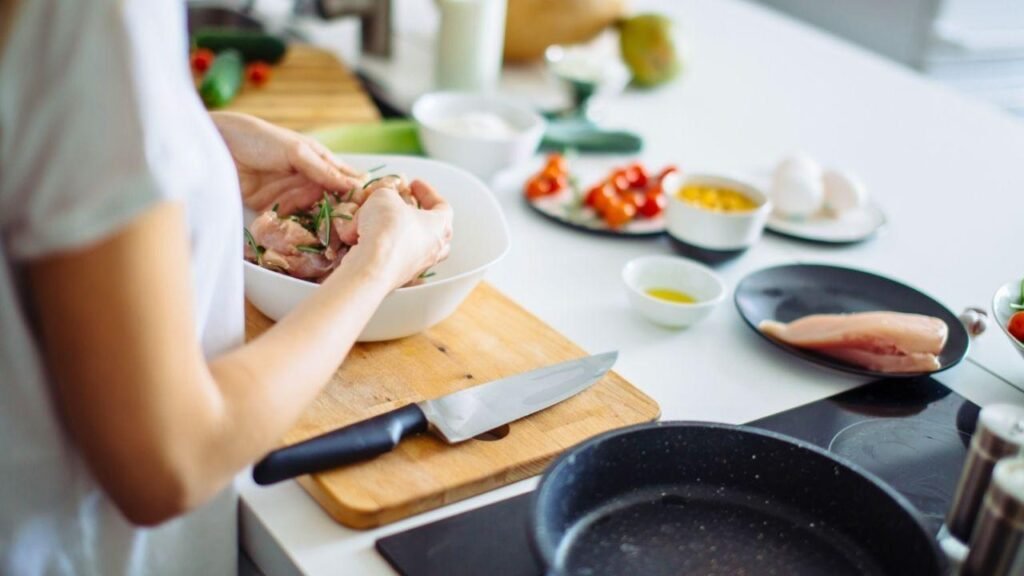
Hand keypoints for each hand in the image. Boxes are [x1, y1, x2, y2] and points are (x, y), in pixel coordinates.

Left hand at [210, 112, 363, 213]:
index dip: (356, 190)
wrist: (216, 145)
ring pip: (311, 210)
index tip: (371, 206)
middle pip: (328, 197)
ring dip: (316, 217)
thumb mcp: (295, 150)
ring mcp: (288, 192)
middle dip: (338, 209)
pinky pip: (289, 219)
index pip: (342, 176)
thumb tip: (353, 185)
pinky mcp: (270, 208)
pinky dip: (295, 224)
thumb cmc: (257, 138)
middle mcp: (305, 176)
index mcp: (315, 158)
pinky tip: (305, 231)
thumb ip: (322, 170)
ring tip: (331, 228)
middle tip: (352, 223)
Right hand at [339, 180, 452, 290]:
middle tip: (404, 210)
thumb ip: (387, 194)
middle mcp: (433, 249)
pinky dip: (377, 250)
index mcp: (439, 226)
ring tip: (377, 224)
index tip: (414, 185)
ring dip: (395, 235)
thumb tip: (383, 199)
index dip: (427, 192)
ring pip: (411, 248)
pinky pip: (391, 260)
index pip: (442, 206)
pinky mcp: (398, 278)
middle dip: (418, 219)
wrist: (372, 266)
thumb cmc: (387, 228)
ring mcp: (417, 267)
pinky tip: (360, 241)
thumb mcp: (384, 196)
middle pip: (433, 232)